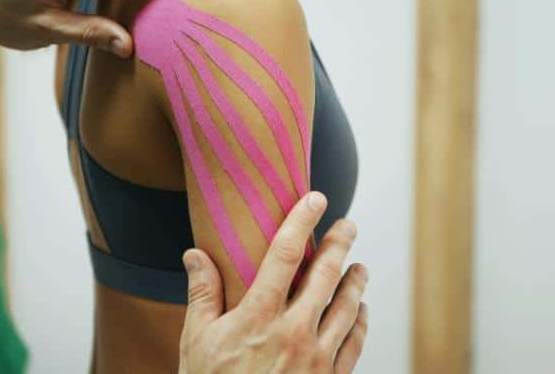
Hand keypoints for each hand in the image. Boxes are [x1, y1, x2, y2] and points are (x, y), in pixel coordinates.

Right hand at [179, 192, 368, 373]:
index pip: (285, 254)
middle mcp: (294, 332)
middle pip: (326, 274)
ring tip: (360, 266)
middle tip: (348, 225)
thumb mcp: (196, 342)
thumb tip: (194, 254)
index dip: (302, 220)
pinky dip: (359, 322)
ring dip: (356, 281)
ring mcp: (316, 359)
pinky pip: (353, 343)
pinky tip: (359, 310)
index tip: (315, 198)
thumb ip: (202, 294)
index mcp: (258, 316)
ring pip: (347, 306)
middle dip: (340, 243)